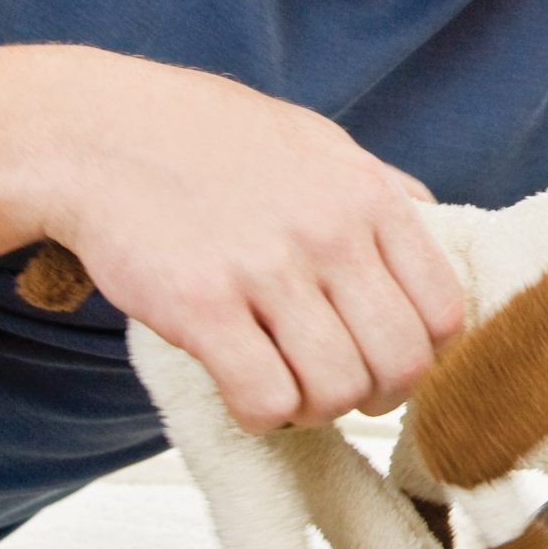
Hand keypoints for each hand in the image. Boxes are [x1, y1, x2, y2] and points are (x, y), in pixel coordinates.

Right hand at [29, 49, 463, 429]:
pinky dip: (263, 414)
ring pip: (337, 390)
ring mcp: (267, 270)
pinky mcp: (203, 306)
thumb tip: (435, 230)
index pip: (444, 313)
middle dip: (377, 395)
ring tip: (289, 388)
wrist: (103, 133)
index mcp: (368, 198)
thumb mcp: (319, 143)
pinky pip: (265, 398)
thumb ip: (380, 190)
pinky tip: (245, 391)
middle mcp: (330, 233)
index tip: (388, 358)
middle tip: (340, 386)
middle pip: (402, 363)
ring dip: (317, 410)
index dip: (425, 354)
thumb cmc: (211, 139)